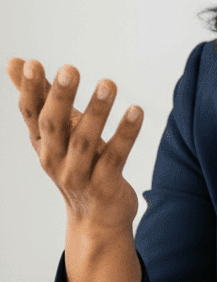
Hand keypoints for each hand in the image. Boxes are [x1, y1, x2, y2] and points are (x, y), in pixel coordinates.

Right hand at [8, 58, 143, 234]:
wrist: (94, 220)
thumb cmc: (75, 163)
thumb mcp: (55, 132)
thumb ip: (38, 96)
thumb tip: (16, 61)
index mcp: (42, 142)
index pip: (31, 113)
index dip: (30, 89)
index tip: (32, 63)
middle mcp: (53, 158)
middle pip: (53, 125)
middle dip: (60, 97)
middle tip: (70, 69)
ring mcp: (77, 174)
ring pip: (84, 140)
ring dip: (97, 111)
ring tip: (109, 82)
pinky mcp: (103, 185)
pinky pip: (114, 157)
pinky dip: (125, 134)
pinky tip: (136, 110)